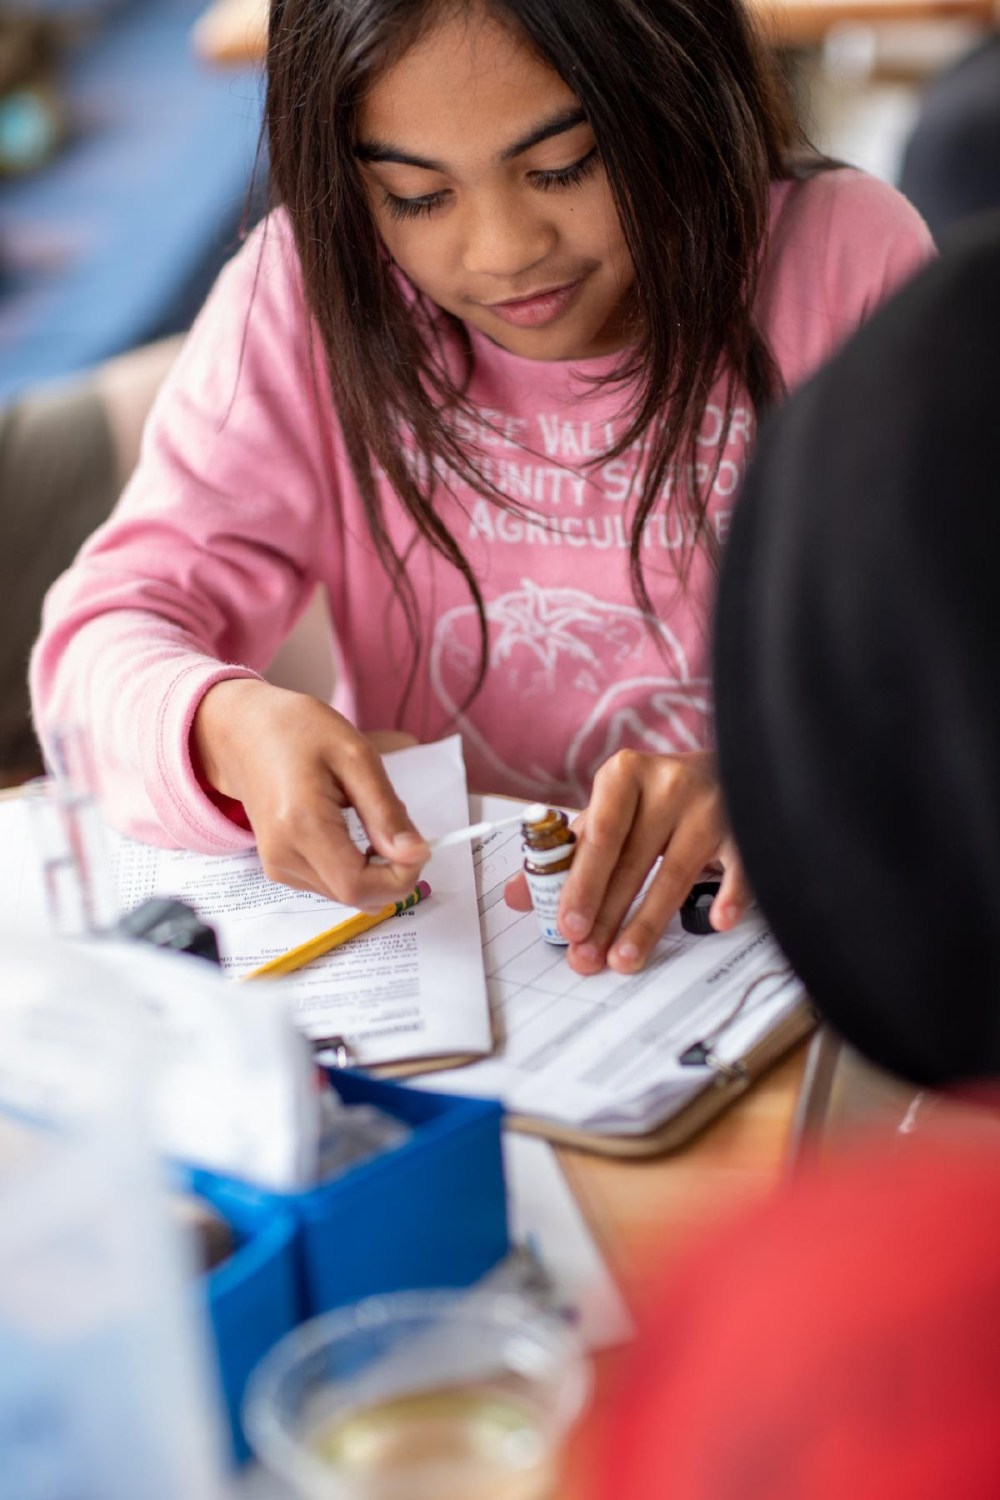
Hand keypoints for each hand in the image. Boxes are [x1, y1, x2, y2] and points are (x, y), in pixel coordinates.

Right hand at [192, 679, 428, 908]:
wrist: (243, 730)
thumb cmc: (299, 732)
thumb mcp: (356, 757)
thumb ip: (386, 812)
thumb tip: (417, 855)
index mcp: (302, 824)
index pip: (359, 886)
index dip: (400, 878)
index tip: (419, 848)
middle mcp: (284, 854)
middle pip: (354, 896)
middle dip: (392, 874)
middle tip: (401, 831)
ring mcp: (277, 866)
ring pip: (345, 894)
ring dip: (373, 870)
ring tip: (369, 821)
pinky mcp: (279, 868)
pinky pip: (330, 884)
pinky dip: (353, 868)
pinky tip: (350, 832)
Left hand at [504, 750, 750, 974]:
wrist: (726, 764)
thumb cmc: (656, 795)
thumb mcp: (608, 812)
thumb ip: (567, 853)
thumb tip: (518, 896)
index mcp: (625, 774)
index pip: (599, 836)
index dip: (581, 884)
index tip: (567, 925)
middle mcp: (669, 783)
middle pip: (632, 860)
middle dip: (605, 916)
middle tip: (586, 956)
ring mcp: (711, 805)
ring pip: (675, 874)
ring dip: (647, 923)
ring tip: (624, 958)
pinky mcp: (744, 827)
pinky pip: (739, 867)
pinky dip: (730, 895)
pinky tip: (717, 921)